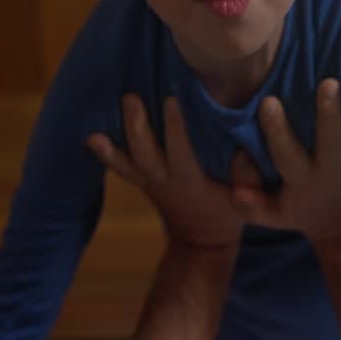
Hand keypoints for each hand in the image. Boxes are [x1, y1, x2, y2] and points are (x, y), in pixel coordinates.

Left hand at [87, 95, 243, 250]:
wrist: (202, 241)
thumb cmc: (228, 212)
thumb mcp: (248, 196)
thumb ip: (249, 171)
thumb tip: (246, 144)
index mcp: (191, 181)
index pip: (180, 150)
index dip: (174, 126)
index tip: (171, 99)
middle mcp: (166, 182)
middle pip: (145, 155)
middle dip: (136, 127)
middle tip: (130, 98)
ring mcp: (150, 184)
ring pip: (126, 165)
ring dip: (110, 149)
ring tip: (95, 132)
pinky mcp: (143, 183)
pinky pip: (122, 169)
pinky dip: (107, 155)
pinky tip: (91, 138)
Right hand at [235, 78, 340, 242]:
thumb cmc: (301, 209)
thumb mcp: (273, 214)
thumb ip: (251, 203)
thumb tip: (236, 191)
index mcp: (302, 180)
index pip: (286, 154)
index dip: (276, 130)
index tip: (268, 102)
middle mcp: (331, 171)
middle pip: (331, 143)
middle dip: (329, 115)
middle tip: (328, 84)